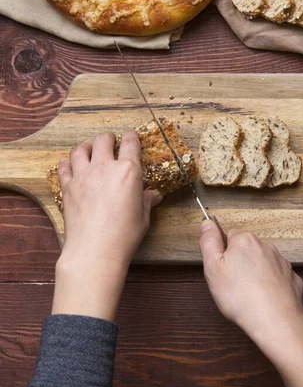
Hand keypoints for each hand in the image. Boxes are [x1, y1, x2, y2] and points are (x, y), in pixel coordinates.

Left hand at [52, 130, 161, 320]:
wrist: (94, 250)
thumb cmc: (124, 235)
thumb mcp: (143, 217)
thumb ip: (147, 201)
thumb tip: (154, 195)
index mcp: (128, 171)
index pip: (130, 142)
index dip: (131, 136)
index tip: (131, 136)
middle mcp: (105, 167)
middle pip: (103, 139)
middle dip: (108, 138)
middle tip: (111, 142)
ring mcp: (83, 176)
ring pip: (80, 149)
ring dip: (86, 146)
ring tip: (89, 150)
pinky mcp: (67, 187)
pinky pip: (64, 167)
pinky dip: (67, 163)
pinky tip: (70, 165)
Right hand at [199, 220, 302, 365]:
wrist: (275, 321)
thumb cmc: (240, 297)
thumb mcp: (213, 269)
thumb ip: (208, 242)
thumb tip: (207, 222)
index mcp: (244, 241)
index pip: (228, 236)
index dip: (222, 254)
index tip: (222, 271)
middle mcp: (266, 246)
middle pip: (246, 249)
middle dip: (239, 262)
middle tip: (232, 284)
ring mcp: (282, 262)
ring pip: (262, 262)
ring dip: (256, 272)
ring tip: (249, 294)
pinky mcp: (292, 278)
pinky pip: (277, 277)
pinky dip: (271, 284)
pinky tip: (266, 299)